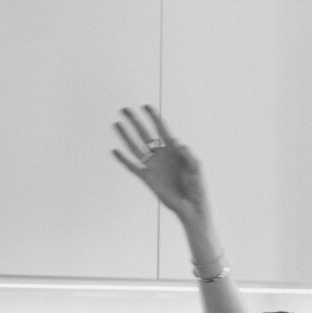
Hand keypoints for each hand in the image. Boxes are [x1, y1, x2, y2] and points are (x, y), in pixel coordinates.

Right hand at [112, 106, 209, 222]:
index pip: (162, 130)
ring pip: (136, 147)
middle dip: (135, 121)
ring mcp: (153, 166)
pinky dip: (123, 160)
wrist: (191, 206)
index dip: (154, 118)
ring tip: (117, 123)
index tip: (146, 106)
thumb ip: (188, 155)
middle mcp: (161, 155)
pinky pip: (133, 167)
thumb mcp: (196, 168)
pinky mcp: (148, 179)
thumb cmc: (197, 187)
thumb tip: (178, 144)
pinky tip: (114, 151)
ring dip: (126, 136)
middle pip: (145, 134)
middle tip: (125, 109)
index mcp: (173, 150)